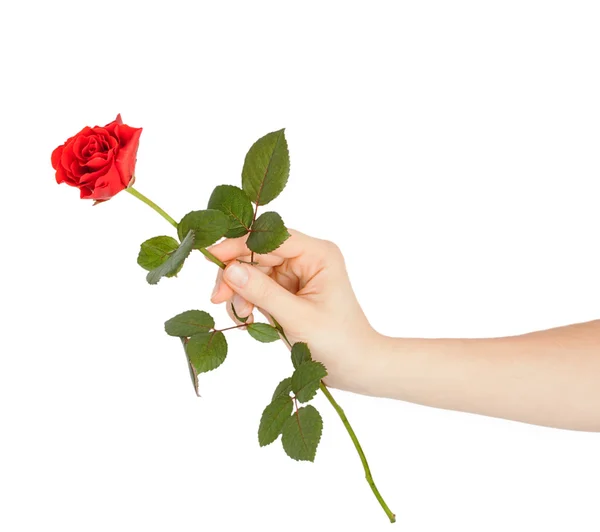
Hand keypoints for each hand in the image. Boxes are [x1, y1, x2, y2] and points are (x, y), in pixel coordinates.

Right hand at [207, 229, 379, 391]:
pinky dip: (249, 304)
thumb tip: (229, 270)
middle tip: (218, 299)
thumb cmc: (338, 342)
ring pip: (254, 273)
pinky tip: (249, 321)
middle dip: (237, 276)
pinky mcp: (289, 292)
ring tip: (243, 318)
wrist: (356, 368)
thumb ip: (262, 292)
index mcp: (318, 254)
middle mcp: (307, 259)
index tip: (210, 257)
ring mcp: (297, 276)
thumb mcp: (297, 317)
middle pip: (258, 255)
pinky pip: (258, 290)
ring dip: (241, 294)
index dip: (239, 245)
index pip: (272, 238)